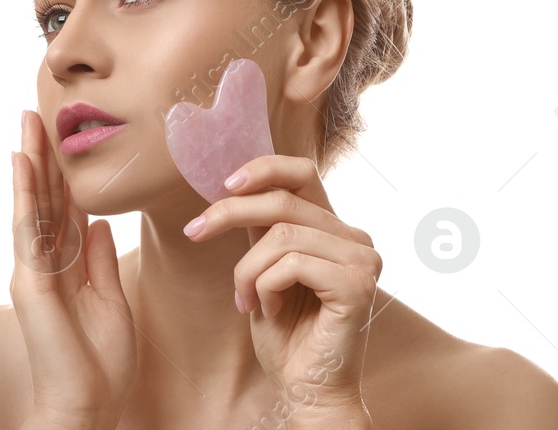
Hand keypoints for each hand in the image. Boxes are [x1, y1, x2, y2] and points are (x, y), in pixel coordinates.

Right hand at [10, 110, 136, 429]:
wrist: (87, 404)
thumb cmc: (100, 362)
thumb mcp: (111, 299)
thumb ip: (100, 260)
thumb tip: (100, 223)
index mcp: (66, 267)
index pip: (64, 210)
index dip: (63, 175)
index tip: (62, 139)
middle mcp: (44, 263)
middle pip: (44, 200)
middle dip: (42, 157)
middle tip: (36, 114)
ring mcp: (33, 270)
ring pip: (32, 206)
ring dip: (30, 163)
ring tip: (27, 124)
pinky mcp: (30, 281)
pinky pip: (28, 229)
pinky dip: (26, 194)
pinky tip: (25, 163)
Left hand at [185, 154, 379, 423]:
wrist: (307, 389)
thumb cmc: (286, 335)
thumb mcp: (263, 268)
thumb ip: (261, 229)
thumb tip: (231, 185)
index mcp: (335, 229)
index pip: (303, 172)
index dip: (262, 168)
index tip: (222, 185)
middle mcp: (356, 238)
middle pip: (283, 201)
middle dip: (229, 214)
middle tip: (194, 232)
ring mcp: (363, 260)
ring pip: (282, 236)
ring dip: (247, 269)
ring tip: (244, 299)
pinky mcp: (358, 285)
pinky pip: (291, 264)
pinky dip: (265, 286)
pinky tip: (268, 310)